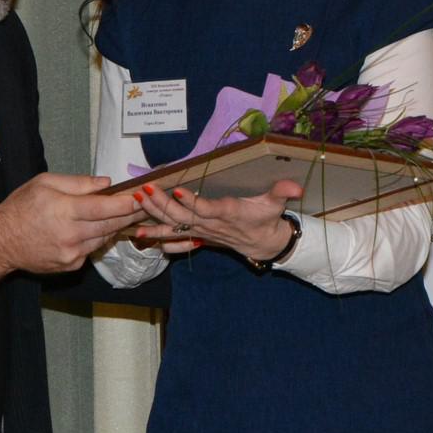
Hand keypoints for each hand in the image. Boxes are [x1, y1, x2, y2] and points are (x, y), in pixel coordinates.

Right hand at [0, 172, 147, 293]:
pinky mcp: (70, 265)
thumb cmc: (20, 208)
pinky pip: (91, 250)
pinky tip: (96, 229)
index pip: (104, 207)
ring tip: (127, 215)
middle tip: (146, 205)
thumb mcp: (44, 183)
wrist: (0, 242)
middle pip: (110, 224)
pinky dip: (97, 239)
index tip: (142, 196)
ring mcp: (71, 253)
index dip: (126, 203)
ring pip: (103, 238)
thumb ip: (78, 183)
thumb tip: (106, 183)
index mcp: (64, 210)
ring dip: (116, 226)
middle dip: (130, 214)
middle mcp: (70, 234)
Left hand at [130, 180, 304, 261]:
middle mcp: (210, 225)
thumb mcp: (276, 204)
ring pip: (174, 224)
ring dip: (154, 216)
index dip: (193, 202)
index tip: (178, 191)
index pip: (207, 209)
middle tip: (144, 190)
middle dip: (161, 204)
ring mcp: (202, 232)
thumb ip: (282, 193)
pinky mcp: (198, 236)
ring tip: (136, 205)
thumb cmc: (267, 219)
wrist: (265, 245)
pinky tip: (141, 236)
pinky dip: (159, 237)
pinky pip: (175, 238)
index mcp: (227, 213)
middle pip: (182, 216)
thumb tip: (296, 187)